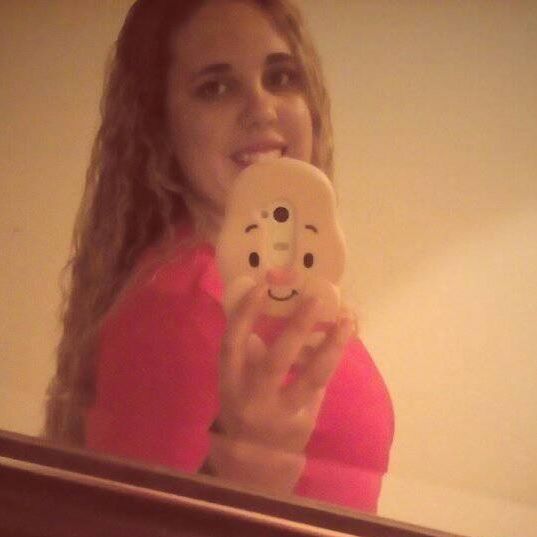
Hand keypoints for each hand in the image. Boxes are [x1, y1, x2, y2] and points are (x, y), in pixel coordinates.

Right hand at [208, 284, 352, 490]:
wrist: (252, 465)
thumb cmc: (243, 408)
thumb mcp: (236, 381)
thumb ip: (248, 352)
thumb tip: (268, 313)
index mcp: (229, 382)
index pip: (232, 344)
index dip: (245, 315)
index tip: (261, 286)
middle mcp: (252, 400)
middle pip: (276, 361)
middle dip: (297, 328)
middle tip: (316, 299)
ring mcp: (280, 415)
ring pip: (310, 379)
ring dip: (332, 347)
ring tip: (348, 322)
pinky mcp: (303, 424)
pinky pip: (320, 386)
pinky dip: (329, 361)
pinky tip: (338, 343)